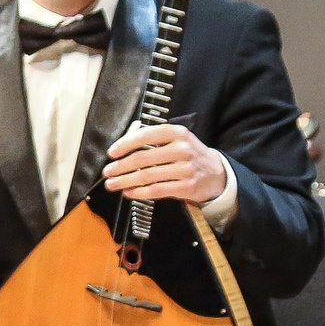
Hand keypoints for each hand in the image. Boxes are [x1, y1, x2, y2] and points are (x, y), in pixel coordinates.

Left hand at [103, 123, 229, 205]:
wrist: (216, 173)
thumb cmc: (189, 155)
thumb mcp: (177, 140)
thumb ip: (154, 139)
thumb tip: (123, 146)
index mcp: (176, 133)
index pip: (145, 135)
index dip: (125, 144)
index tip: (111, 153)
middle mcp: (182, 148)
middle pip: (143, 158)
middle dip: (121, 167)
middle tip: (107, 172)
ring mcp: (186, 168)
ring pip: (148, 176)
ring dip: (126, 181)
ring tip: (113, 184)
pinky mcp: (187, 186)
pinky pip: (158, 190)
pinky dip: (140, 192)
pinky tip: (129, 192)